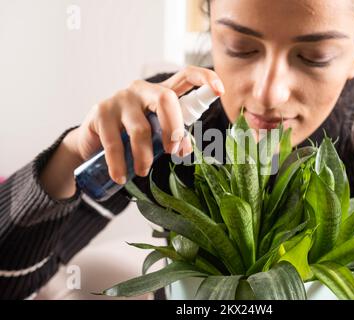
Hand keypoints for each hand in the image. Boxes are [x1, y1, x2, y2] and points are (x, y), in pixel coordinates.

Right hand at [41, 66, 224, 198]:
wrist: (92, 143)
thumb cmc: (131, 138)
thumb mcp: (156, 137)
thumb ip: (173, 139)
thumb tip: (186, 150)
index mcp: (161, 93)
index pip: (186, 76)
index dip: (205, 78)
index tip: (220, 90)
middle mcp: (142, 90)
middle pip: (166, 99)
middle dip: (174, 128)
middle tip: (172, 152)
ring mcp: (120, 98)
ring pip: (140, 128)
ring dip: (144, 156)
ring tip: (142, 172)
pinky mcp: (100, 111)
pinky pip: (113, 141)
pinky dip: (119, 163)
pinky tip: (120, 176)